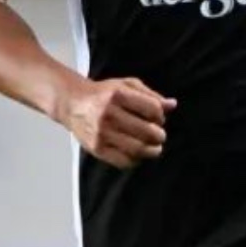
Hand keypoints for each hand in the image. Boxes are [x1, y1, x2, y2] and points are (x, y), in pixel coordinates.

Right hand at [60, 77, 176, 169]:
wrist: (72, 103)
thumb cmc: (103, 93)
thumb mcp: (126, 85)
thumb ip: (150, 95)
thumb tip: (173, 105)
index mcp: (118, 94)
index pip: (152, 109)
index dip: (160, 115)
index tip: (158, 118)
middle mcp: (109, 114)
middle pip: (146, 131)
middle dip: (159, 135)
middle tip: (160, 136)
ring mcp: (102, 133)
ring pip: (136, 148)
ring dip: (152, 151)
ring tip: (155, 148)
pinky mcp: (96, 148)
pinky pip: (123, 161)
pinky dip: (136, 160)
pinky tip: (138, 155)